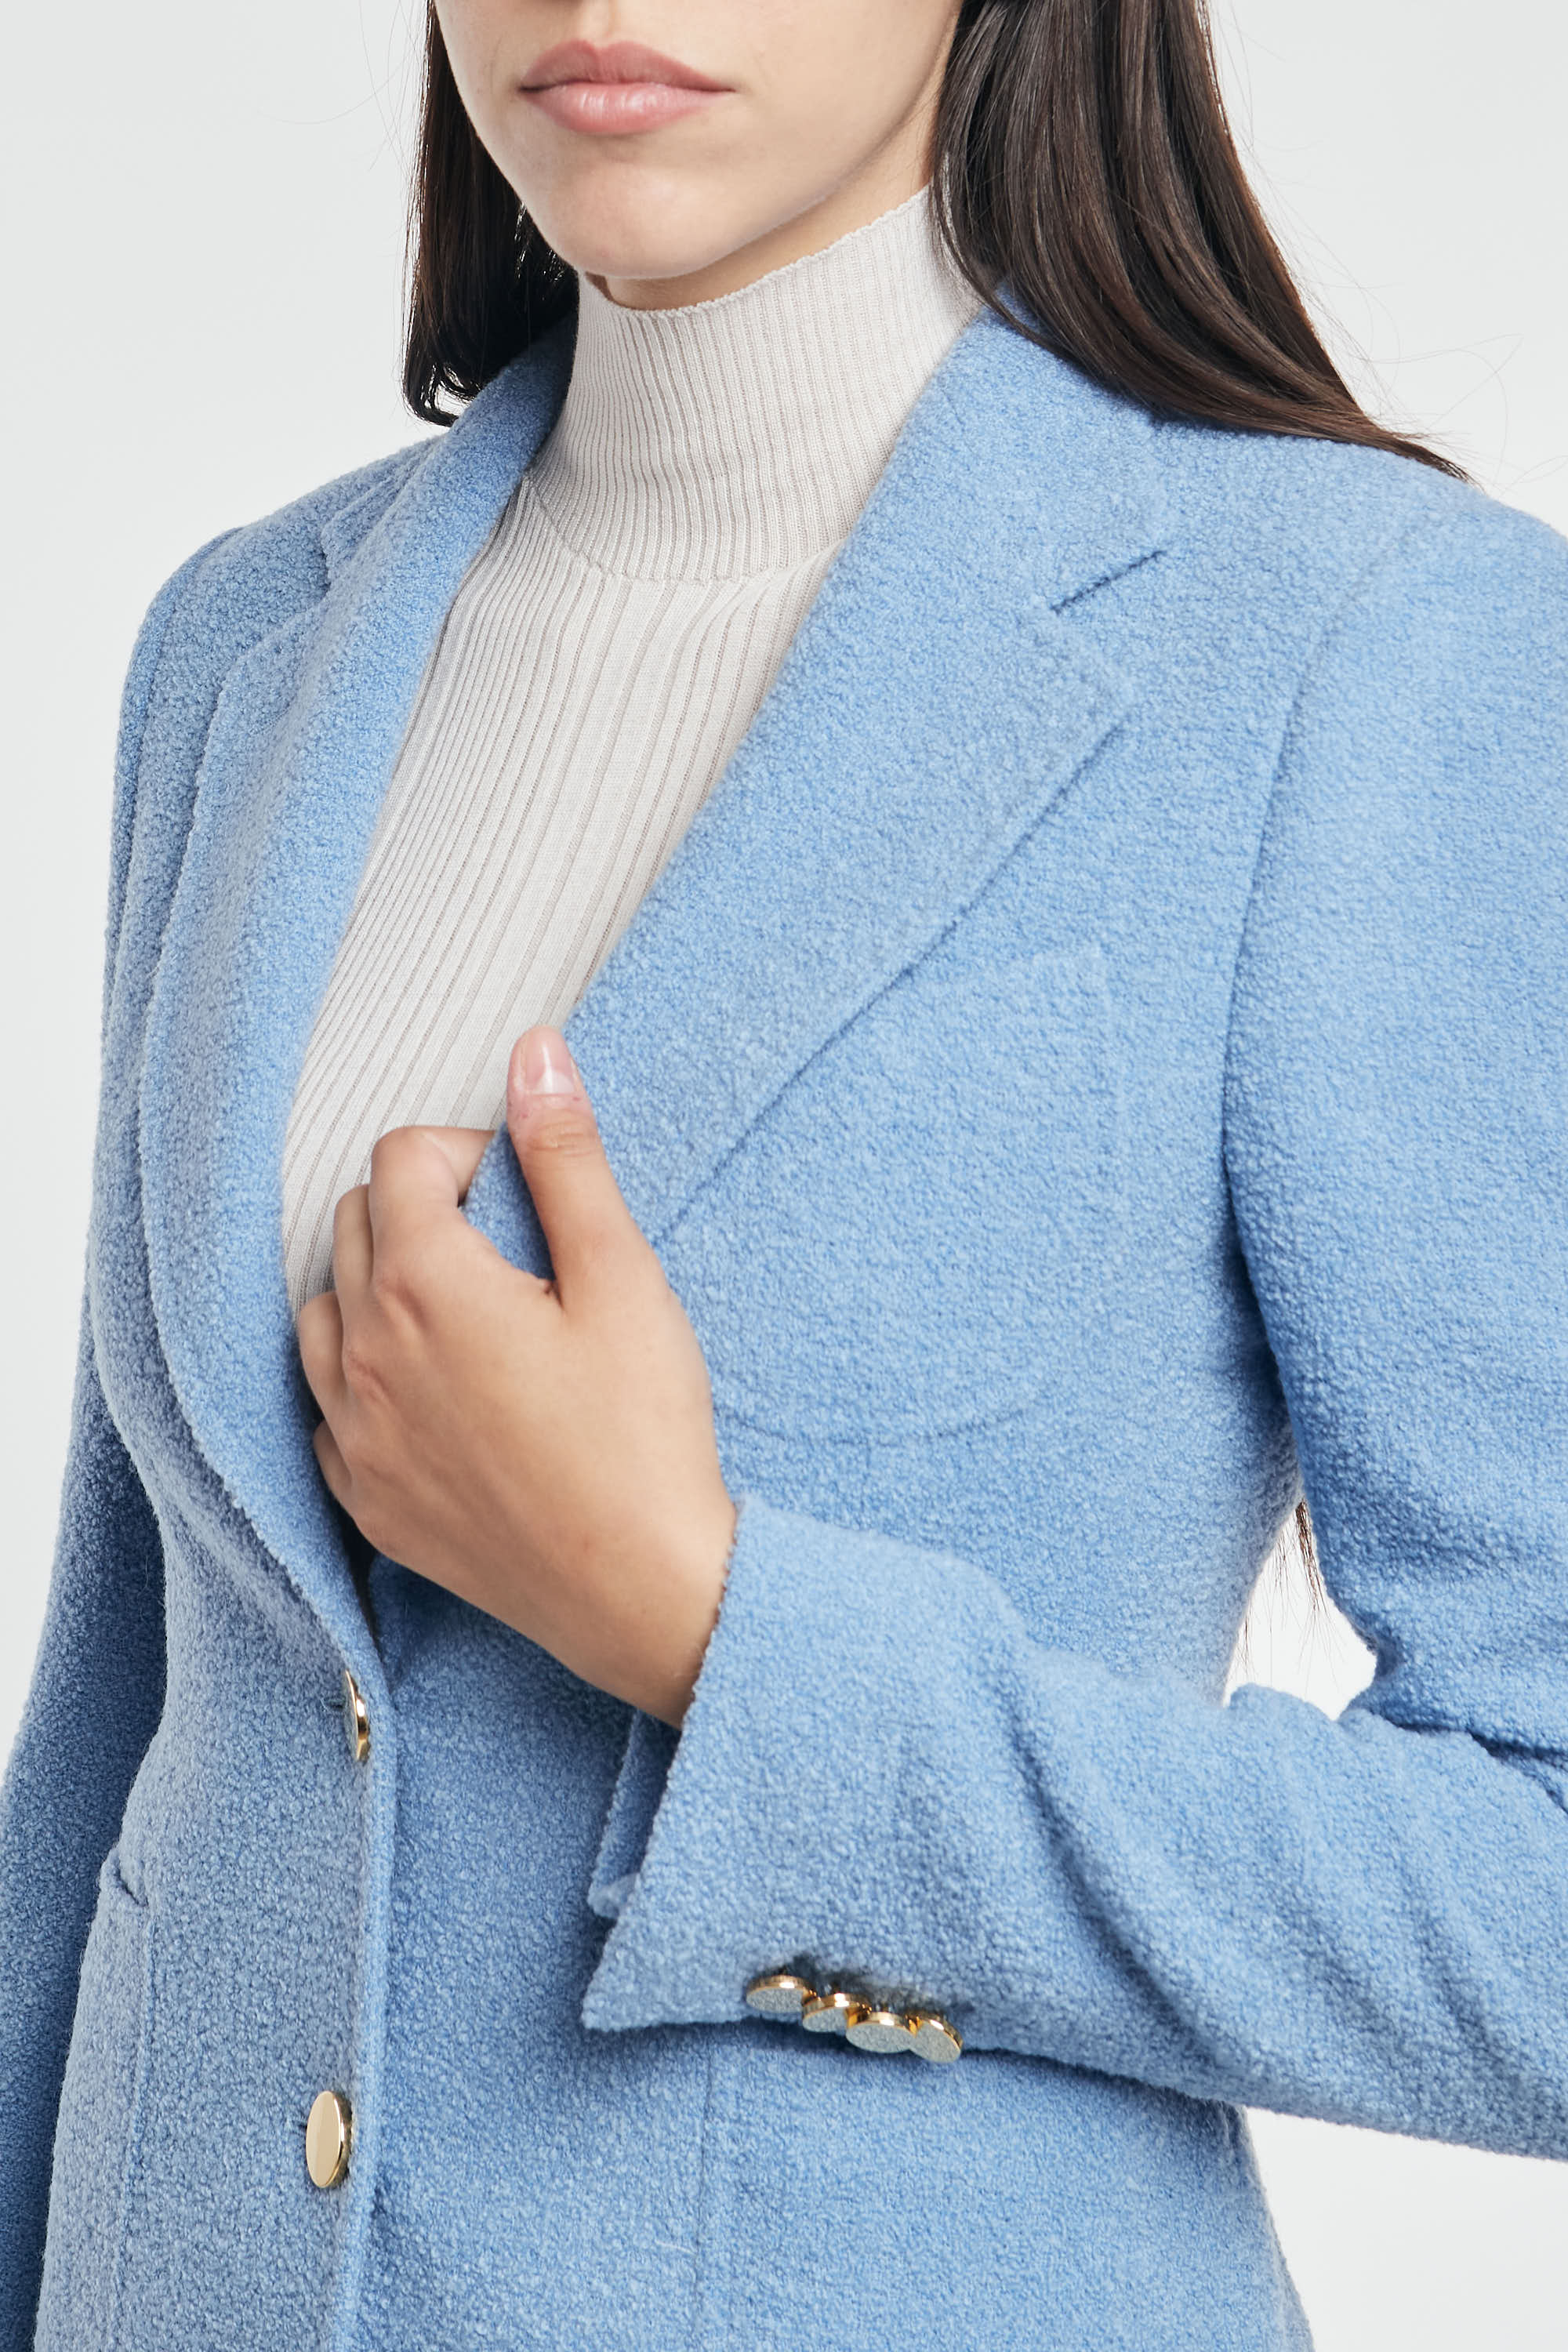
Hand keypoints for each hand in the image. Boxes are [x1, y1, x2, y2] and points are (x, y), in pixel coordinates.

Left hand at [295, 1027, 737, 1725]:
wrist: (640, 1590)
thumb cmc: (642, 1434)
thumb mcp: (622, 1278)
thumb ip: (566, 1158)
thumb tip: (533, 1053)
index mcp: (425, 1285)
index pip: (400, 1158)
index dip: (468, 1153)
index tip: (525, 1190)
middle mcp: (363, 1353)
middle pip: (353, 1224)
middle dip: (421, 1210)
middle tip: (510, 1250)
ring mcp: (353, 1433)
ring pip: (321, 1313)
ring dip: (377, 1289)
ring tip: (464, 1315)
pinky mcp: (362, 1499)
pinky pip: (324, 1409)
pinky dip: (362, 1380)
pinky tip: (432, 1395)